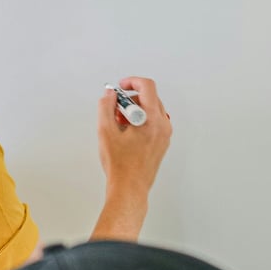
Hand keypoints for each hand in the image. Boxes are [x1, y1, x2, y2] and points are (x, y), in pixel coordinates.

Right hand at [91, 76, 171, 240]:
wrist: (130, 188)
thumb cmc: (121, 166)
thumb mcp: (105, 131)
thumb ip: (105, 107)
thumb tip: (109, 95)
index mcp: (152, 119)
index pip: (147, 87)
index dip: (132, 81)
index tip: (121, 86)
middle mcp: (163, 126)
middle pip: (150, 97)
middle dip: (131, 98)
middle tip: (116, 107)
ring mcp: (164, 135)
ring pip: (152, 110)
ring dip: (135, 110)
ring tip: (119, 123)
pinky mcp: (162, 143)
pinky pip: (154, 123)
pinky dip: (141, 121)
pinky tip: (126, 133)